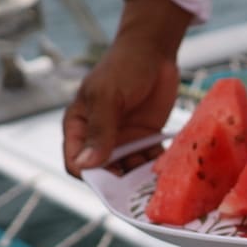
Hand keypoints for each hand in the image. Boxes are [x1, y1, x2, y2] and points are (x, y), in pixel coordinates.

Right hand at [63, 0, 192, 176]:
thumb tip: (85, 165)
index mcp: (79, 127)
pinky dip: (157, 169)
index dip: (90, 177)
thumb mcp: (107, 96)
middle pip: (105, 172)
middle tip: (138, 195)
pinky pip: (150, 160)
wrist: (155, 51)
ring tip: (156, 189)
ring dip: (140, 180)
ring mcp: (125, 139)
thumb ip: (100, 130)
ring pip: (129, 169)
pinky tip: (170, 175)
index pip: (76, 163)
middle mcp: (100, 138)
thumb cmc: (123, 67)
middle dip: (119, 184)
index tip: (111, 186)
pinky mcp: (147, 138)